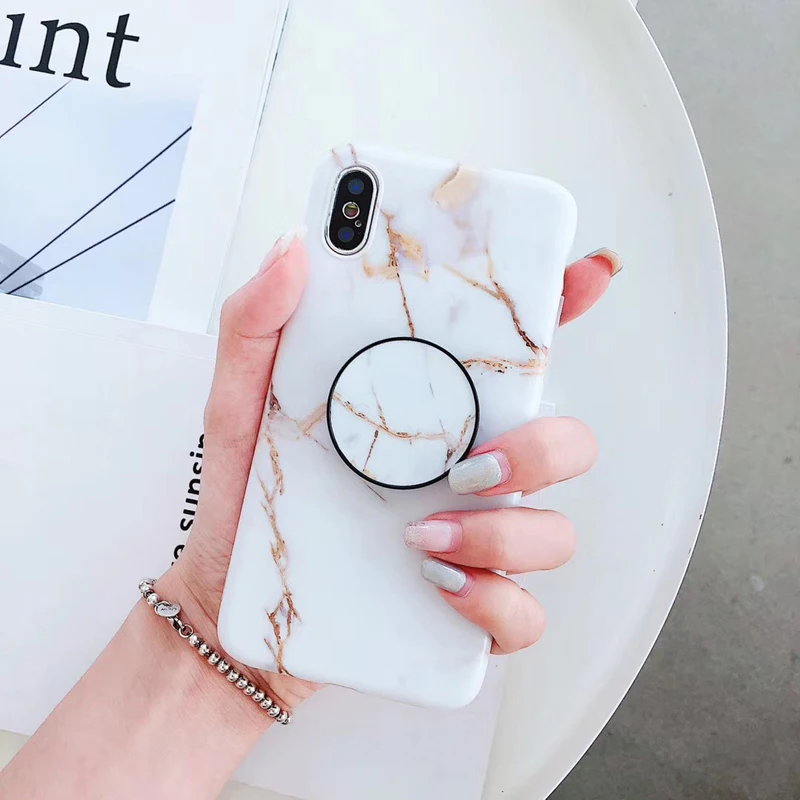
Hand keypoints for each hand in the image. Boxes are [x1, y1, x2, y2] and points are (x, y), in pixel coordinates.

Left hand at [163, 234, 616, 706]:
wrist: (231, 606)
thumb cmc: (248, 502)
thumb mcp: (238, 405)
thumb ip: (255, 326)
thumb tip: (292, 250)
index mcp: (431, 414)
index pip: (514, 356)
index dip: (562, 308)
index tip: (586, 274)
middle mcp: (464, 473)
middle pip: (564, 445)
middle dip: (542, 449)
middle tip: (466, 463)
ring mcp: (473, 543)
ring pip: (555, 532)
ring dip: (504, 532)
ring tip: (419, 535)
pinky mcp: (465, 609)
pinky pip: (523, 613)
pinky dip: (491, 601)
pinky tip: (433, 584)